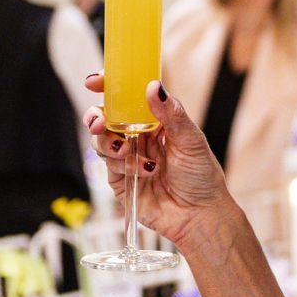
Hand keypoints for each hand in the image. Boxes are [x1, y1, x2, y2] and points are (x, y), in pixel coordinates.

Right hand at [83, 73, 234, 249]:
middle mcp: (138, 137)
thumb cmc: (201, 175)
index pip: (128, 98)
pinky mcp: (120, 181)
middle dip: (96, 116)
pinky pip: (110, 166)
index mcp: (155, 121)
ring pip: (101, 141)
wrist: (199, 214)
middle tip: (99, 121)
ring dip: (109, 142)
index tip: (95, 81)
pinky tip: (146, 170)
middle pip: (106, 118)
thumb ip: (172, 113)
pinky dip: (124, 165)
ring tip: (127, 150)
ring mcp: (127, 158)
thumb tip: (153, 86)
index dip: (109, 87)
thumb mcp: (191, 140)